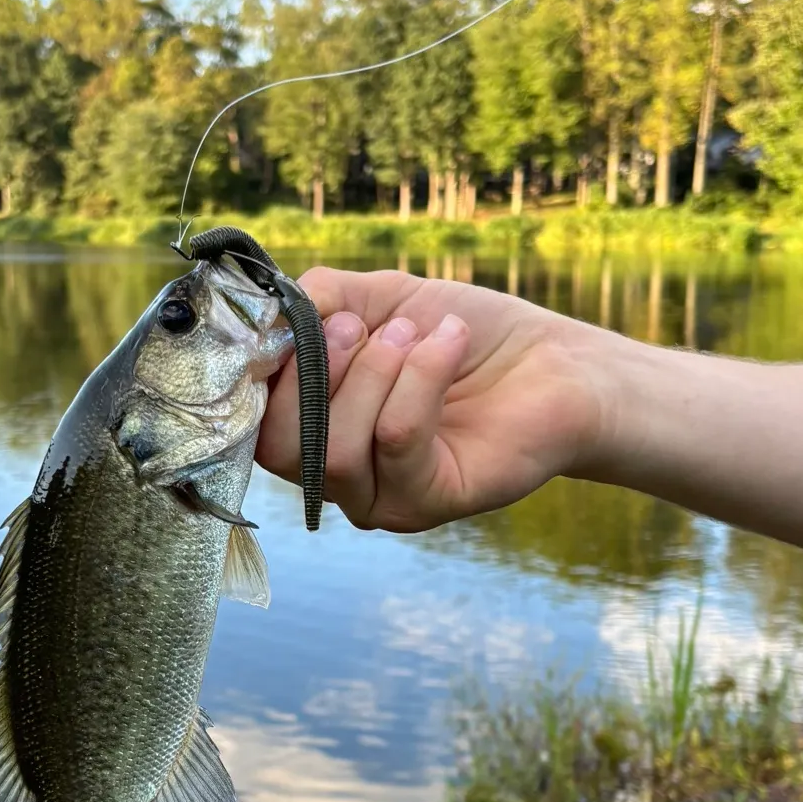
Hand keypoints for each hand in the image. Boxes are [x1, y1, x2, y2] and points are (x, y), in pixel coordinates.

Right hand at [257, 267, 609, 532]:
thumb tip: (259, 315)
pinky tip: (447, 342)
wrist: (553, 360)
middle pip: (277, 448)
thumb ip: (310, 303)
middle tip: (358, 326)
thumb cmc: (458, 332)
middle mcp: (337, 472)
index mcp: (312, 426)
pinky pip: (397, 442)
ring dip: (372, 374)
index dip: (256, 372)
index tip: (283, 320)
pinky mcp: (429, 502)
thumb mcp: (374, 299)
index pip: (250, 421)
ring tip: (412, 333)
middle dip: (314, 375)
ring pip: (335, 451)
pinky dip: (419, 379)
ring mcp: (381, 496)